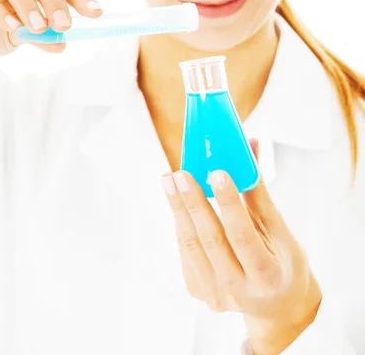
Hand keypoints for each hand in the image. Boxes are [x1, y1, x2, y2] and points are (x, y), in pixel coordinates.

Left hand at [161, 139, 321, 354]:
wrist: (279, 308)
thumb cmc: (284, 263)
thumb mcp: (282, 233)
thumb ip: (260, 193)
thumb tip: (251, 146)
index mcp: (267, 276)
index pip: (243, 235)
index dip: (229, 203)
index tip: (217, 172)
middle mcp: (240, 291)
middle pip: (211, 240)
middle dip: (192, 203)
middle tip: (180, 173)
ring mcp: (217, 296)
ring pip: (192, 246)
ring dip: (178, 209)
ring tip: (169, 180)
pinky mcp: (200, 293)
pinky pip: (186, 253)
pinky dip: (182, 225)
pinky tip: (177, 203)